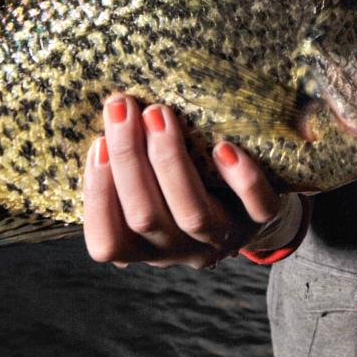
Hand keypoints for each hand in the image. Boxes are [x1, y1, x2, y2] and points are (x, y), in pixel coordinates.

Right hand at [82, 93, 298, 268]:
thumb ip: (125, 170)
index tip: (97, 144)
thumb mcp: (147, 191)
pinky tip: (223, 149)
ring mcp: (221, 236)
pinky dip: (242, 179)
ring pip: (192, 213)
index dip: (98, 196)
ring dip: (170, 160)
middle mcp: (179, 248)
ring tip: (157, 114)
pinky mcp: (259, 219)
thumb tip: (105, 120)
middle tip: (122, 108)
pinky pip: (256, 207)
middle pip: (145, 218)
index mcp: (142, 246)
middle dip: (129, 159)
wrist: (245, 208)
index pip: (108, 241)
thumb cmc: (181, 189)